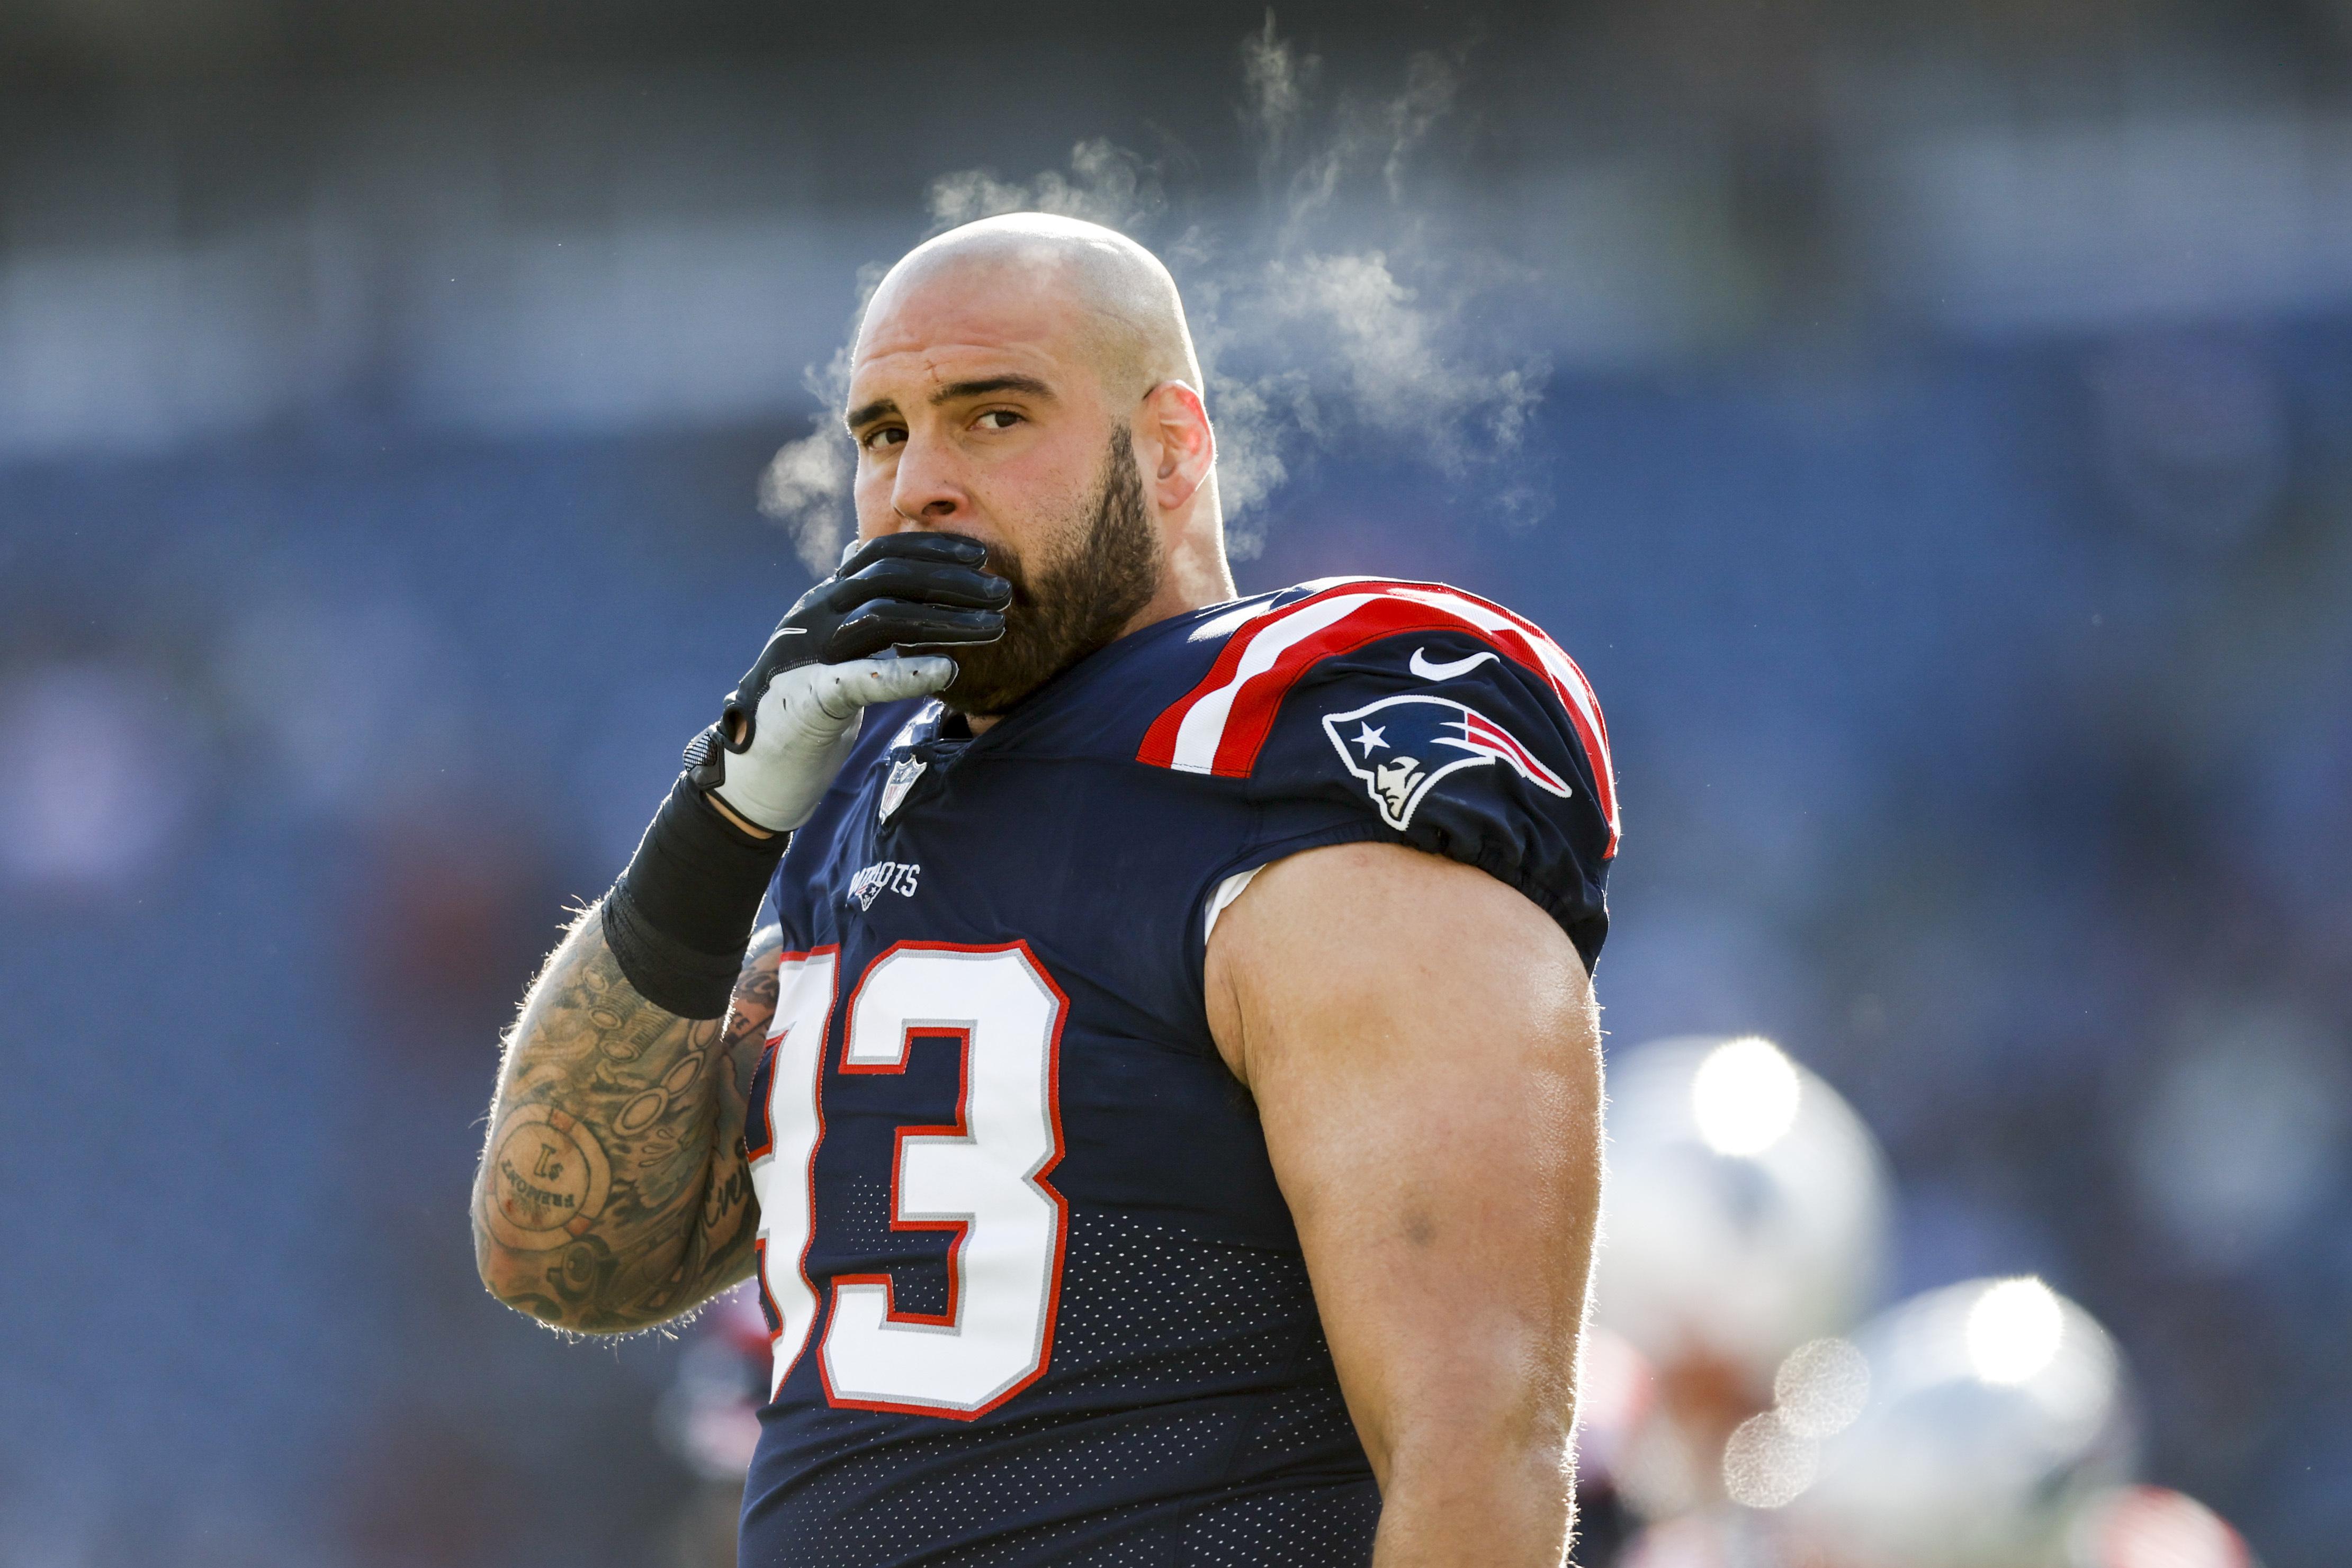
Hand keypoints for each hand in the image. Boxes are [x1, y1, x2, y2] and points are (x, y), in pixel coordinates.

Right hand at [685, 533, 1008, 831]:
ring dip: (946, 620)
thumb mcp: (826, 640)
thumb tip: (857, 551)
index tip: (980, 553)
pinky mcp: (811, 699)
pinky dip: (908, 672)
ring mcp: (810, 654)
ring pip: (883, 617)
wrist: (757, 761)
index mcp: (822, 599)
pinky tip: (948, 670)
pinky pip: (863, 678)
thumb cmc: (802, 699)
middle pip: (888, 578)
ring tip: (993, 628)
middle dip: (952, 580)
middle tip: (1003, 592)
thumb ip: (848, 602)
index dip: (931, 548)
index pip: (878, 554)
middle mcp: (813, 615)